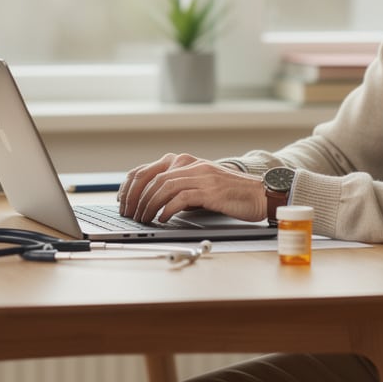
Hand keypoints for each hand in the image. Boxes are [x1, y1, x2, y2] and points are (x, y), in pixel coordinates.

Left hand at [118, 153, 265, 223]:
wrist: (260, 194)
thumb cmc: (230, 194)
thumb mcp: (199, 186)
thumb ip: (179, 189)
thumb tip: (155, 203)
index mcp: (185, 162)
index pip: (146, 170)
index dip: (130, 186)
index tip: (122, 202)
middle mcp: (190, 164)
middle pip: (151, 177)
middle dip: (135, 198)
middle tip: (129, 214)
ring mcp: (201, 175)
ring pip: (163, 186)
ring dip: (148, 205)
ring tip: (143, 219)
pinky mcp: (210, 189)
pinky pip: (181, 197)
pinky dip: (167, 209)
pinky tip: (162, 219)